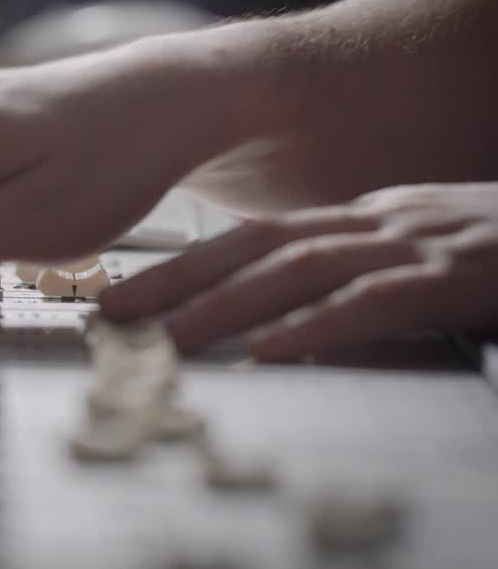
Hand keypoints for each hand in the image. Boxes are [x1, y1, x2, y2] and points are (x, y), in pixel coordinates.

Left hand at [98, 183, 497, 360]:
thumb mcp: (421, 257)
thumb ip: (355, 280)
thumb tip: (285, 326)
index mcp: (363, 216)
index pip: (254, 234)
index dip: (183, 262)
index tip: (126, 291)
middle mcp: (377, 220)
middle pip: (255, 245)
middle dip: (176, 280)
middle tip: (110, 313)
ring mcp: (418, 244)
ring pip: (300, 269)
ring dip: (226, 306)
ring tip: (167, 339)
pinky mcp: (458, 278)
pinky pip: (378, 303)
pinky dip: (319, 326)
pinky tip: (272, 352)